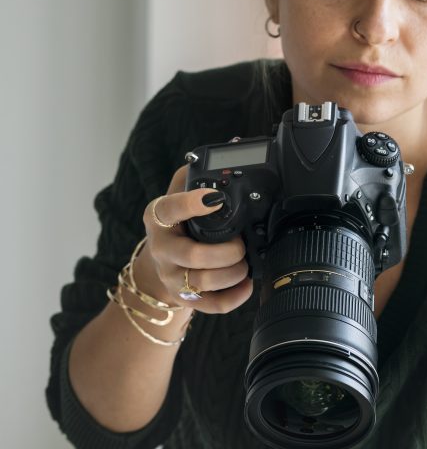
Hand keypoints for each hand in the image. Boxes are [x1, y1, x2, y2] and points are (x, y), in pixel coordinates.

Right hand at [141, 164, 252, 313]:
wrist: (160, 263)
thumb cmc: (177, 224)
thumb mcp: (177, 194)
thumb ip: (197, 173)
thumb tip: (235, 144)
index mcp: (158, 217)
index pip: (170, 209)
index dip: (191, 204)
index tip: (214, 198)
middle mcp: (162, 248)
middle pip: (192, 256)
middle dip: (225, 252)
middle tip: (241, 244)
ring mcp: (172, 276)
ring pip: (203, 282)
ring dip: (232, 273)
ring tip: (245, 263)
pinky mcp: (185, 298)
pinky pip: (211, 305)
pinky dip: (234, 297)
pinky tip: (246, 285)